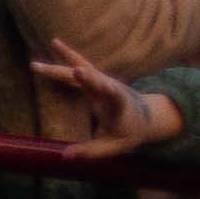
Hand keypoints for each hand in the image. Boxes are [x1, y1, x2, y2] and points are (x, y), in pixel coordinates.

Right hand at [28, 43, 178, 154]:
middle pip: (97, 80)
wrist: (145, 115)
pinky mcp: (96, 78)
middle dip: (86, 76)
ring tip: (54, 43)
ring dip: (68, 60)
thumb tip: (64, 156)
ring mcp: (104, 81)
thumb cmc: (129, 132)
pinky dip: (67, 56)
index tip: (89, 79)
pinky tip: (55, 42)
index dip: (103, 88)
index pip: (112, 96)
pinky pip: (79, 66)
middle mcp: (112, 89)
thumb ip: (91, 152)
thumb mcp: (115, 147)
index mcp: (119, 106)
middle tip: (74, 71)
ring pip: (85, 69)